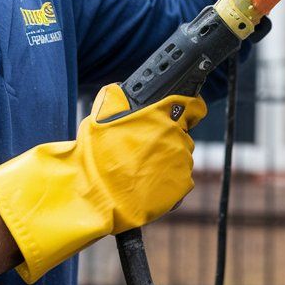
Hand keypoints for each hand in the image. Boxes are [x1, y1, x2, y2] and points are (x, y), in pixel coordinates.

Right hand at [0, 84, 205, 283]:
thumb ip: (117, 98)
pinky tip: (148, 184)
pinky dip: (168, 182)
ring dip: (167, 161)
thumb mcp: (101, 114)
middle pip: (182, 135)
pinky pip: (180, 181)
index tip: (188, 112)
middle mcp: (175, 137)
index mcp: (161, 115)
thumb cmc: (94, 155)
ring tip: (142, 169)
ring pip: (181, 158)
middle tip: (143, 150)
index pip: (192, 106)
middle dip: (167, 140)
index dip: (189, 108)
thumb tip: (123, 90)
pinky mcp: (180, 188)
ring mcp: (180, 163)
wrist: (93, 195)